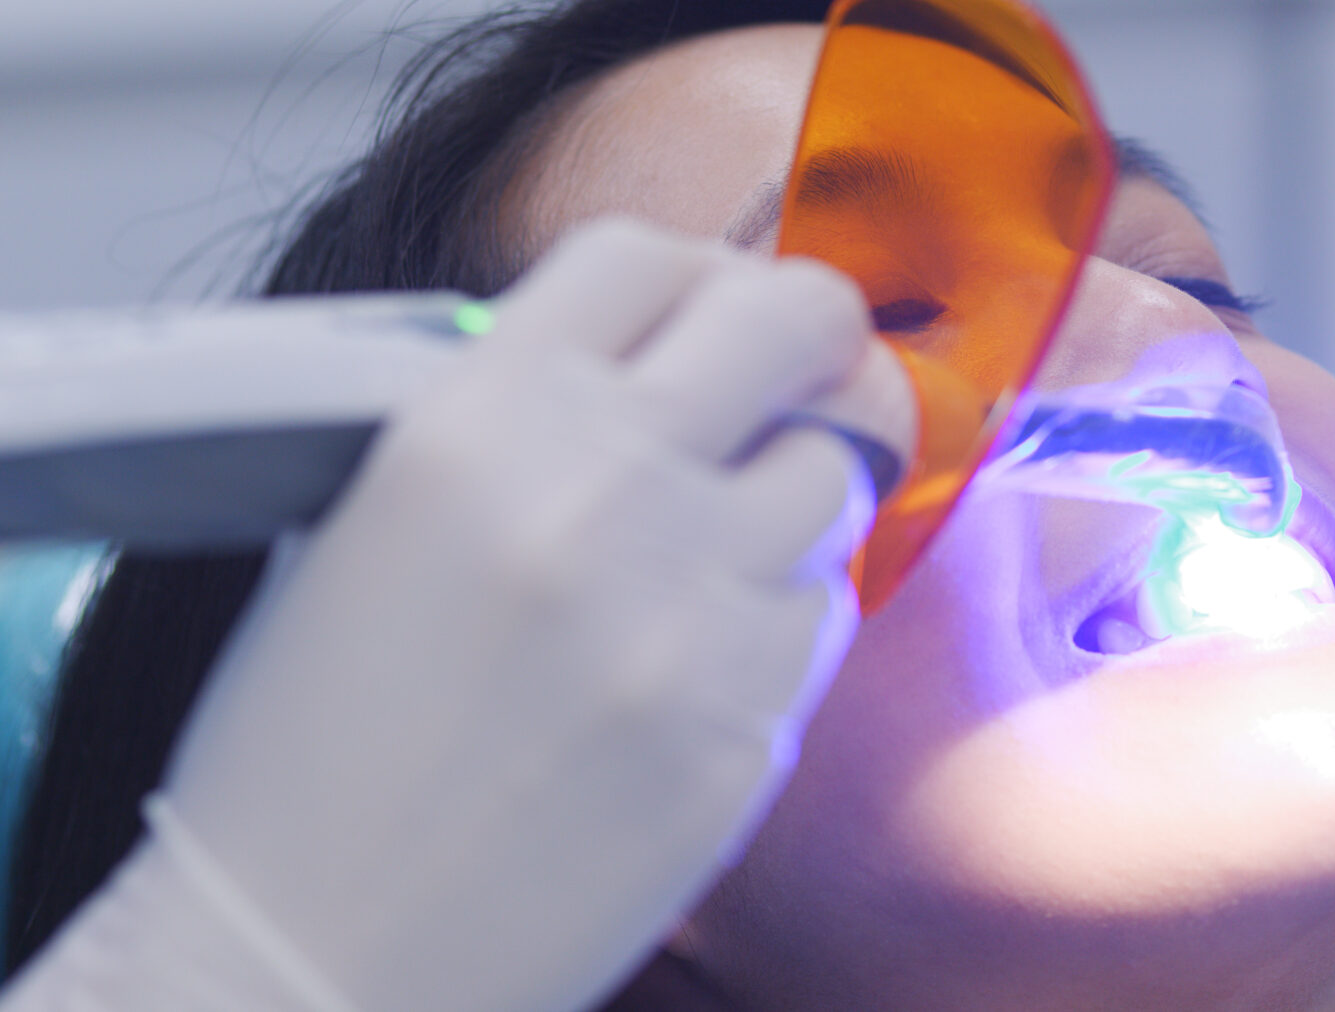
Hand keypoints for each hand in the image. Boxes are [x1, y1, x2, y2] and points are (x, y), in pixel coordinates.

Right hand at [4, 219, 901, 1011]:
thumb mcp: (369, 526)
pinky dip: (783, 621)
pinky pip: (823, 618)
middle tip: (807, 375)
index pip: (646, 259)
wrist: (314, 956)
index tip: (717, 311)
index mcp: (474, 421)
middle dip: (812, 340)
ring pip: (834, 478)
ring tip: (719, 552)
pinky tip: (704, 660)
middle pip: (796, 323)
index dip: (697, 276)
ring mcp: (688, 612)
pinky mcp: (746, 729)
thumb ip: (515, 420)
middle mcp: (598, 491)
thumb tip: (657, 363)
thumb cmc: (309, 754)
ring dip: (795, 495)